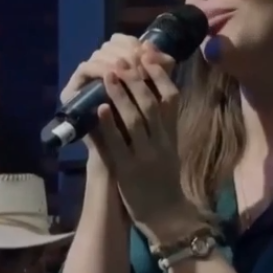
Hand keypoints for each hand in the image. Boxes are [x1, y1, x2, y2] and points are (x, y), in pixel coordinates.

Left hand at [73, 35, 186, 223]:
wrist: (166, 215)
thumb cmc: (164, 180)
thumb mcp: (169, 148)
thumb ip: (163, 124)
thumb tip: (153, 95)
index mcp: (172, 136)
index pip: (171, 99)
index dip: (160, 76)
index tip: (148, 57)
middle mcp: (161, 143)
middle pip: (151, 105)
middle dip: (135, 80)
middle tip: (122, 60)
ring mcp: (145, 156)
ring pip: (134, 120)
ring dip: (120, 95)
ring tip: (109, 75)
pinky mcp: (128, 171)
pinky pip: (117, 144)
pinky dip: (108, 124)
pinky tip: (99, 108)